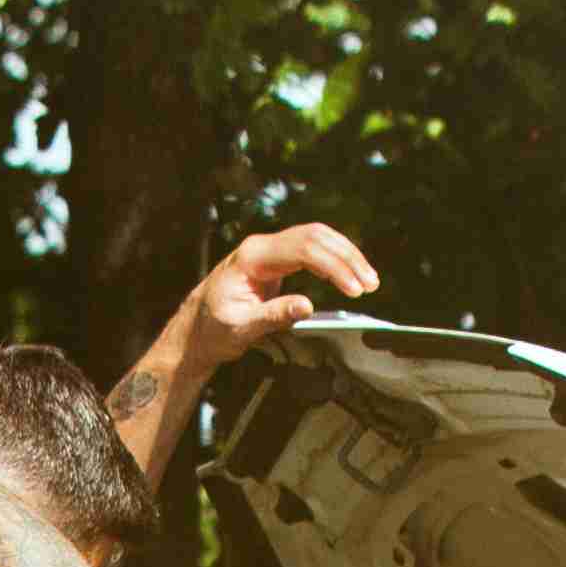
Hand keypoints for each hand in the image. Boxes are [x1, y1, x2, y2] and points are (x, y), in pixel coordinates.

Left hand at [181, 223, 378, 367]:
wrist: (195, 328)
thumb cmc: (213, 330)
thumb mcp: (240, 329)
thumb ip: (273, 316)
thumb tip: (306, 307)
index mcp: (252, 258)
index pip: (304, 250)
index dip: (334, 267)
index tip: (354, 290)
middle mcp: (261, 246)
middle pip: (315, 236)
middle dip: (347, 258)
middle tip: (370, 284)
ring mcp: (269, 250)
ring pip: (317, 238)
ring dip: (346, 256)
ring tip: (368, 281)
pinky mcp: (277, 260)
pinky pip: (312, 249)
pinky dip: (335, 259)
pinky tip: (350, 275)